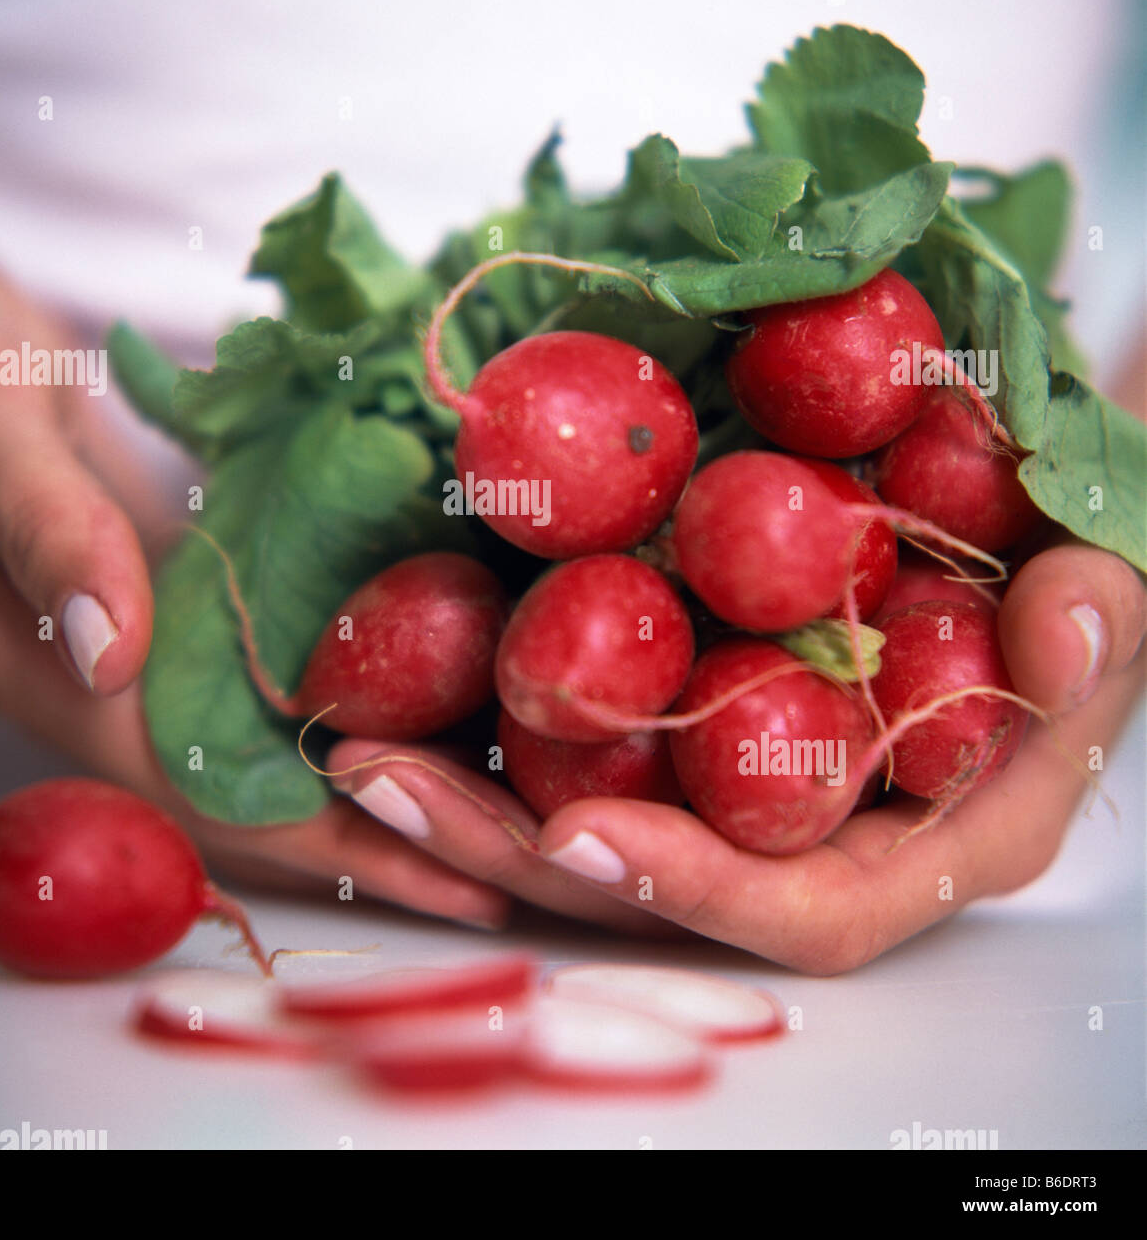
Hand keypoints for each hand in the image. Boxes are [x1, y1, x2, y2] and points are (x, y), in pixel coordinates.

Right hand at [0, 232, 513, 930]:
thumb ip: (44, 528)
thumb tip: (113, 654)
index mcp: (44, 666)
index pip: (201, 789)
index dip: (324, 838)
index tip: (443, 872)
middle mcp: (96, 674)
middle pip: (250, 787)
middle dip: (378, 829)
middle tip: (509, 860)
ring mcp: (133, 630)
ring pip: (264, 732)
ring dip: (371, 766)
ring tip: (494, 789)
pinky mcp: (161, 580)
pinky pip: (259, 657)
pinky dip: (341, 680)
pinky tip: (424, 676)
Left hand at [327, 543, 1143, 966]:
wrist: (1007, 516)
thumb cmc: (1065, 574)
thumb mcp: (1111, 592)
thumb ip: (1100, 624)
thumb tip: (1064, 626)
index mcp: (919, 842)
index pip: (805, 911)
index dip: (695, 891)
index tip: (581, 840)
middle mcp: (809, 832)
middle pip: (653, 882)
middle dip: (515, 854)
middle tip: (393, 792)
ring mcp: (732, 779)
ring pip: (591, 821)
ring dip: (472, 797)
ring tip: (357, 753)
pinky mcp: (682, 717)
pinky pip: (581, 745)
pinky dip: (493, 725)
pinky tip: (406, 687)